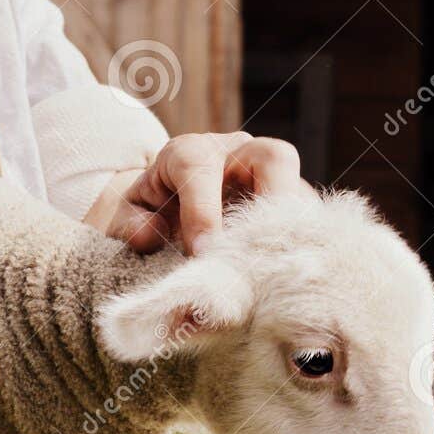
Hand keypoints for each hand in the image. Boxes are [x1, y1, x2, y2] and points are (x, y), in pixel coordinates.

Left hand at [92, 132, 311, 255]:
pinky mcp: (292, 206)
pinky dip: (299, 250)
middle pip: (274, 157)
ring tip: (276, 274)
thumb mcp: (125, 216)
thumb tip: (150, 236)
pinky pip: (308, 223)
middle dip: (273, 200)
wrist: (168, 209)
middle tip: (260, 250)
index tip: (201, 253)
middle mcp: (238, 154)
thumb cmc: (148, 213)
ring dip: (292, 233)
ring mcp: (272, 179)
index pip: (200, 169)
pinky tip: (285, 282)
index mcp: (189, 152)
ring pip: (300, 193)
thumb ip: (130, 223)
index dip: (202, 211)